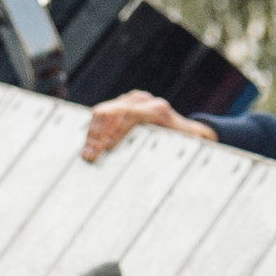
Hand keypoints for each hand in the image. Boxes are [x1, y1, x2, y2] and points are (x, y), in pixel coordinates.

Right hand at [82, 91, 216, 161]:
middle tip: (88, 155)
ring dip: (93, 132)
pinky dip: (95, 127)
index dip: (112, 133)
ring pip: (104, 110)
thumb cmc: (182, 143)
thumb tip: (142, 175)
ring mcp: (134, 99)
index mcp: (158, 111)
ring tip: (87, 151)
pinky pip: (104, 111)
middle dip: (97, 135)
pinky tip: (90, 141)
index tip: (103, 150)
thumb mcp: (175, 148)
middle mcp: (145, 101)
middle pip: (111, 112)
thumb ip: (160, 154)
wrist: (189, 131)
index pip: (128, 116)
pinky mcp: (125, 102)